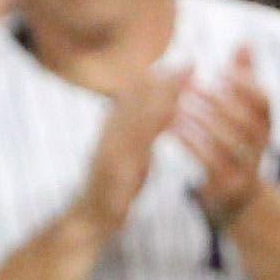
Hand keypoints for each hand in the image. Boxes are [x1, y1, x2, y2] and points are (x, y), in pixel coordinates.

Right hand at [77, 68, 185, 235]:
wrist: (90, 217)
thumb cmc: (113, 188)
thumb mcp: (130, 157)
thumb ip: (141, 135)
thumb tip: (160, 115)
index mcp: (114, 131)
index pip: (138, 97)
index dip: (162, 79)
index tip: (184, 63)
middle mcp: (110, 134)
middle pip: (138, 100)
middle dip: (165, 80)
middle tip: (189, 62)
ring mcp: (111, 149)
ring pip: (137, 116)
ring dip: (161, 96)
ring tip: (183, 81)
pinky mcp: (115, 167)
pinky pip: (136, 141)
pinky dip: (152, 125)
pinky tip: (168, 115)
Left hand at [176, 46, 273, 226]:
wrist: (236, 197)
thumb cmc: (234, 142)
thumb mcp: (242, 111)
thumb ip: (243, 76)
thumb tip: (245, 41)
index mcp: (266, 125)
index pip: (266, 101)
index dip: (247, 85)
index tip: (222, 72)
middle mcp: (262, 147)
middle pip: (247, 121)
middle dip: (220, 102)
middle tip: (192, 87)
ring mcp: (247, 168)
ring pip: (229, 142)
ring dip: (203, 121)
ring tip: (180, 105)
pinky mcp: (228, 185)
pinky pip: (211, 162)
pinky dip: (192, 143)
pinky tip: (173, 128)